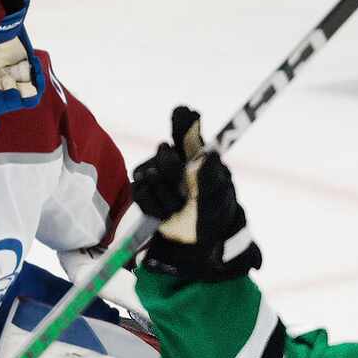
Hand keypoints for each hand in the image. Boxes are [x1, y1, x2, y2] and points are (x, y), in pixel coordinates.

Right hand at [128, 107, 259, 282]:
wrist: (193, 245)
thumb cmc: (211, 216)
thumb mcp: (217, 198)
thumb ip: (211, 177)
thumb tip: (211, 154)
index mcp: (197, 157)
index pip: (188, 133)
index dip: (185, 122)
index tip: (185, 112)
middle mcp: (175, 161)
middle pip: (164, 152)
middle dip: (171, 169)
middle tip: (183, 185)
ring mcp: (156, 175)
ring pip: (150, 174)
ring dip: (166, 196)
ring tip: (179, 208)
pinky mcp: (143, 190)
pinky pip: (141, 190)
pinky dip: (155, 205)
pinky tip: (166, 213)